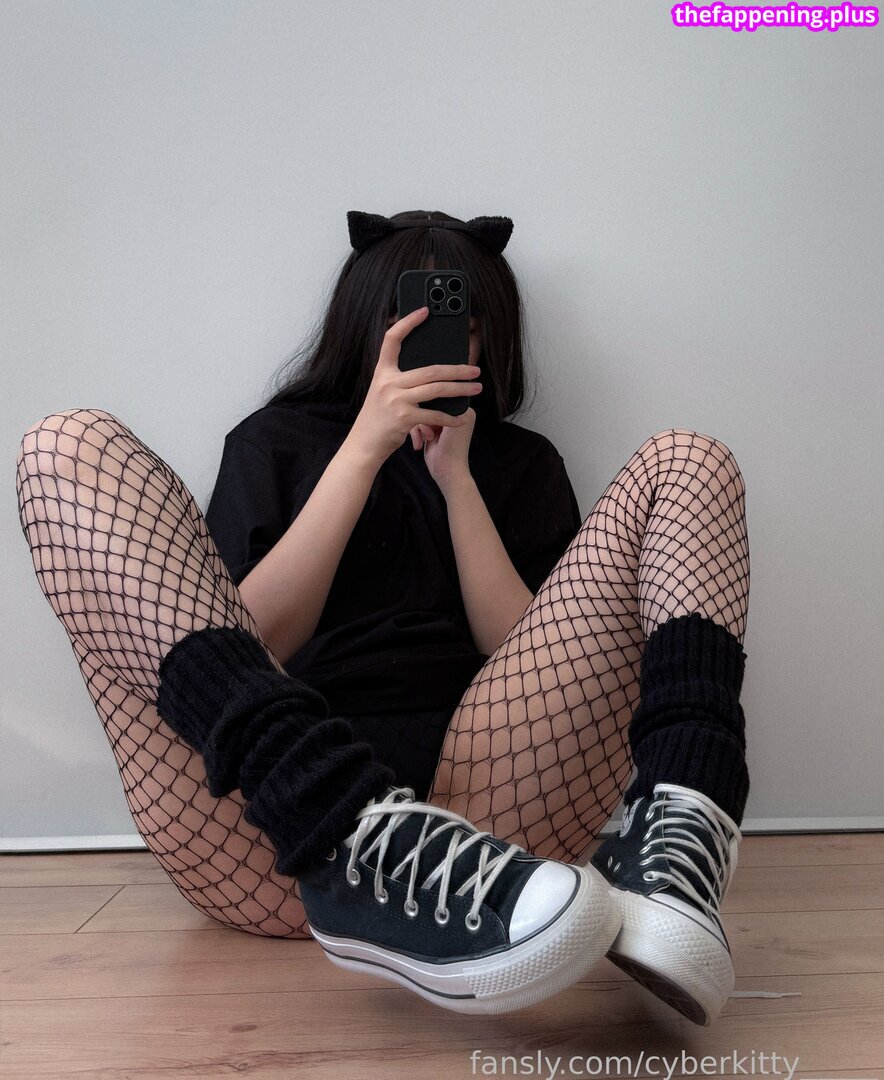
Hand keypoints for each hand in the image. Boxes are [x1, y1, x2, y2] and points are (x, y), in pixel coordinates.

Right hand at [345, 306, 482, 467]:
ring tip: (476, 388)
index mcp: (382, 372)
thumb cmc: (378, 418)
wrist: (364, 444)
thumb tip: (430, 371)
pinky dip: (451, 417)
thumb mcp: (383, 392)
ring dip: (460, 389)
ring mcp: (396, 400)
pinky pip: (434, 415)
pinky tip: (462, 417)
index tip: (424, 311)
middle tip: (475, 369)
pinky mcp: (403, 418)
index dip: (407, 322)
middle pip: (430, 369)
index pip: (392, 339)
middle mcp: (388, 382)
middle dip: (457, 369)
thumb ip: (400, 380)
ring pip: (436, 389)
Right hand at [410, 406, 476, 496]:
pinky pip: (416, 423)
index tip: (432, 418)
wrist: (446, 469)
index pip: (442, 397)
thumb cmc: (454, 448)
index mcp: (462, 410)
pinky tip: (418, 444)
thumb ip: (446, 406)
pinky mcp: (429, 430)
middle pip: (429, 405)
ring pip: (420, 414)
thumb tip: (432, 394)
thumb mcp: (453, 422)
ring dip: (420, 428)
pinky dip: (416, 434)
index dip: (433, 406)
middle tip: (430, 434)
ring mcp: (439, 423)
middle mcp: (451, 414)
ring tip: (426, 439)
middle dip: (425, 420)